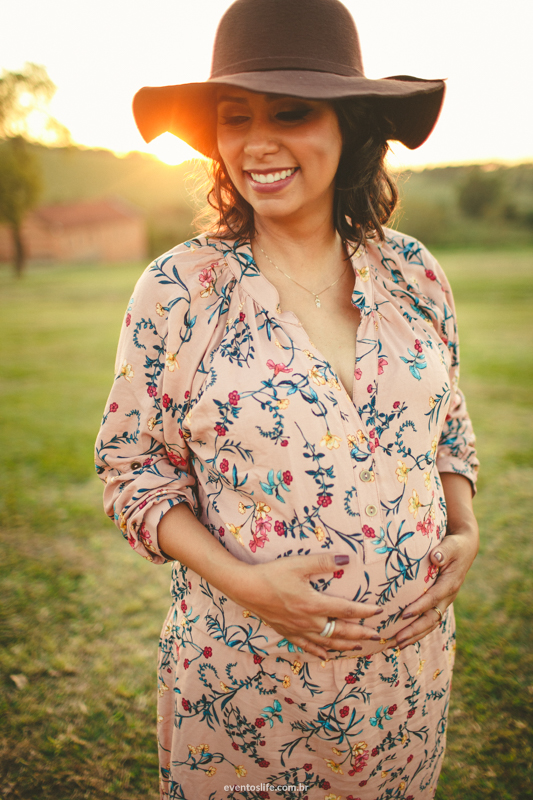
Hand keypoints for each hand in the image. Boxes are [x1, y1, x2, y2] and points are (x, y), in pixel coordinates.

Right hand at [230, 553, 383, 659]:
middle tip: (376, 636)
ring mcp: (297, 629)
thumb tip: (346, 559)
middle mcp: (309, 621)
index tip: (379, 611)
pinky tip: (325, 656)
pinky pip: (306, 646)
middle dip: (360, 633)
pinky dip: (318, 652)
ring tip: (358, 647)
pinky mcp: (286, 632)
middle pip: (340, 631)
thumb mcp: (299, 564)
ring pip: (326, 642)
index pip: (346, 610)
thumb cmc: (273, 574)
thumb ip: (323, 562)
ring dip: (343, 645)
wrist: (246, 588)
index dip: (364, 611)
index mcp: (314, 604)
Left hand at [393, 521, 478, 649]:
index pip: (433, 598)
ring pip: (430, 624)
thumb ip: (443, 551)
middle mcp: (448, 596)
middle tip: (397, 639)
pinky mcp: (439, 602)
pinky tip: (403, 637)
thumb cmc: (455, 546)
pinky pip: (429, 620)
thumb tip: (435, 557)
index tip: (403, 615)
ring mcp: (444, 601)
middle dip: (414, 630)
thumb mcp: (451, 545)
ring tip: (396, 645)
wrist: (466, 548)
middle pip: (431, 619)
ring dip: (414, 635)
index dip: (419, 607)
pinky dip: (417, 630)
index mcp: (450, 583)